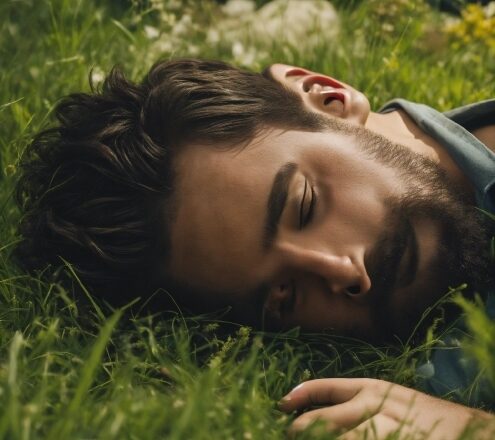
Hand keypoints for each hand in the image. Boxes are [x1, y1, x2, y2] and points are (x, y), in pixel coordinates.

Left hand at [278, 378, 493, 438]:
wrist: (471, 432)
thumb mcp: (392, 399)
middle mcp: (375, 408)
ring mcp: (385, 431)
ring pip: (338, 439)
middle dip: (299, 430)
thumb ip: (359, 403)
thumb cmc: (424, 416)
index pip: (326, 387)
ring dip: (319, 439)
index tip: (281, 404)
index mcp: (372, 390)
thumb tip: (320, 412)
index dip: (300, 394)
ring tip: (298, 438)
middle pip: (323, 421)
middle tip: (286, 434)